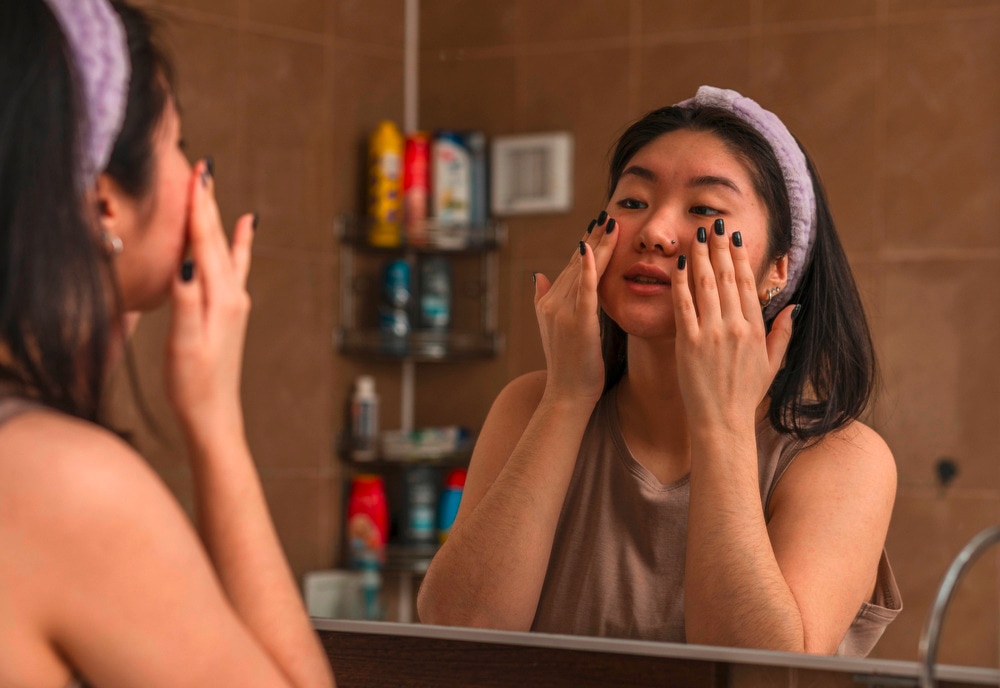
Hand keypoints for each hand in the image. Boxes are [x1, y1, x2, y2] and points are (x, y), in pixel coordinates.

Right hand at [165, 159, 254, 439]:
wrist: (213, 415)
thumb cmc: (194, 385)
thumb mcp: (185, 345)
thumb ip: (187, 302)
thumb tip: (188, 264)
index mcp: (220, 296)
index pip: (205, 241)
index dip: (197, 205)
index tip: (194, 171)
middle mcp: (233, 293)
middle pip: (216, 238)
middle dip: (206, 201)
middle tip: (201, 165)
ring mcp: (234, 301)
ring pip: (223, 246)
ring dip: (216, 215)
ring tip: (211, 185)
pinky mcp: (230, 309)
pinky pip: (235, 264)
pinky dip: (238, 242)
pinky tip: (245, 227)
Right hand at [532, 213, 618, 407]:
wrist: (566, 396)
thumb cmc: (569, 368)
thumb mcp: (553, 330)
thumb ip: (543, 300)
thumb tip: (537, 275)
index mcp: (549, 303)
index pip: (570, 267)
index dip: (586, 245)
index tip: (599, 224)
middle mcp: (552, 304)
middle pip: (576, 263)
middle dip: (594, 238)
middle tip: (610, 213)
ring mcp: (563, 313)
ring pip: (582, 271)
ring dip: (598, 245)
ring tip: (612, 223)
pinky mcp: (578, 323)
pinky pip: (584, 290)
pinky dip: (588, 268)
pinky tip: (593, 249)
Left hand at [671, 218, 794, 427]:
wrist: (721, 422)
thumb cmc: (745, 394)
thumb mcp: (772, 363)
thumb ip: (782, 333)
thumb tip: (794, 307)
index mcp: (755, 329)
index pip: (746, 283)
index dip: (740, 256)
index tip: (734, 236)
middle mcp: (735, 327)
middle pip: (726, 276)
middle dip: (719, 246)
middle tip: (713, 223)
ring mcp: (711, 333)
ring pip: (705, 285)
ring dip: (701, 256)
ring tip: (696, 234)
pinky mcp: (688, 342)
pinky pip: (683, 305)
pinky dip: (681, 282)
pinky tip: (680, 264)